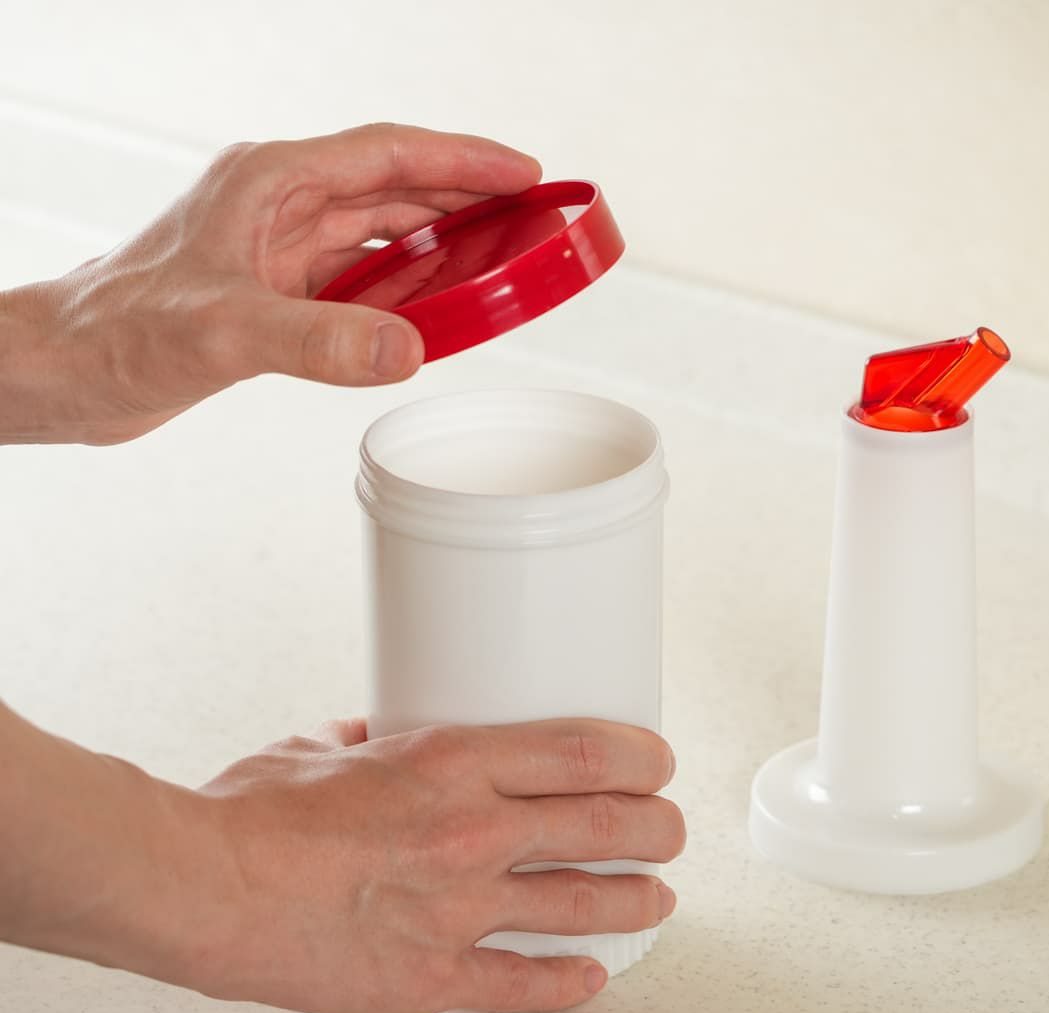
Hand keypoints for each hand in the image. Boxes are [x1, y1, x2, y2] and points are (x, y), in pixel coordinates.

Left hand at [2, 123, 539, 443]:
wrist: (68, 371)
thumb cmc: (118, 331)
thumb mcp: (225, 332)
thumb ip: (318, 339)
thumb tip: (405, 349)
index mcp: (270, 183)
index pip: (388, 156)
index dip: (463, 162)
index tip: (523, 174)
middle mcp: (279, 206)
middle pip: (394, 189)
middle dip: (466, 200)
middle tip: (530, 218)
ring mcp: (278, 250)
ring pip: (381, 236)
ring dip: (440, 246)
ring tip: (498, 259)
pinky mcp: (275, 294)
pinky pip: (359, 284)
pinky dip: (403, 294)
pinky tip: (433, 311)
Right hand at [182, 718, 683, 1012]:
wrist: (200, 887)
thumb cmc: (251, 814)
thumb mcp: (320, 746)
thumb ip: (367, 739)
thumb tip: (383, 733)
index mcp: (449, 762)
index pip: (583, 752)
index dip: (639, 756)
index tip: (656, 761)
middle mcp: (470, 832)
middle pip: (603, 827)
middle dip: (657, 828)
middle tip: (671, 830)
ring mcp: (457, 909)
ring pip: (581, 904)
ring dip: (635, 900)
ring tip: (659, 897)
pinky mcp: (431, 975)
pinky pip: (520, 983)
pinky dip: (567, 982)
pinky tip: (591, 977)